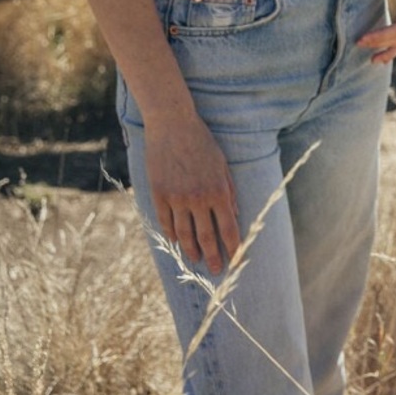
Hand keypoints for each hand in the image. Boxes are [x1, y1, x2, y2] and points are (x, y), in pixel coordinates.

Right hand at [144, 114, 239, 275]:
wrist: (172, 124)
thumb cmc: (202, 141)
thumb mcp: (222, 164)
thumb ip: (229, 190)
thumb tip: (234, 215)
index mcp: (218, 190)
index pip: (229, 228)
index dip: (233, 247)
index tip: (236, 260)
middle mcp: (199, 198)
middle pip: (207, 237)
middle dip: (213, 257)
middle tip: (217, 270)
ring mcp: (177, 198)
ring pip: (185, 235)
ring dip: (191, 250)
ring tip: (196, 260)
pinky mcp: (159, 195)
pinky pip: (166, 223)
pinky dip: (172, 235)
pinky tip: (177, 242)